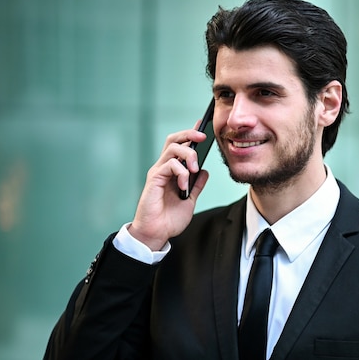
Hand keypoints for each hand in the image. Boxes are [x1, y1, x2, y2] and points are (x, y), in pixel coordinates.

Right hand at [129, 128, 209, 250]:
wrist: (157, 234)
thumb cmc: (169, 219)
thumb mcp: (190, 201)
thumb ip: (196, 185)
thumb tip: (204, 171)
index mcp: (172, 171)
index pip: (180, 146)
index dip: (190, 134)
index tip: (203, 126)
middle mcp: (163, 168)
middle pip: (174, 140)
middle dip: (189, 134)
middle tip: (203, 137)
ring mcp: (158, 172)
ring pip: (172, 148)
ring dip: (188, 154)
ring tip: (194, 168)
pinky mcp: (154, 179)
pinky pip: (169, 165)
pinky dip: (181, 171)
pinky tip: (184, 184)